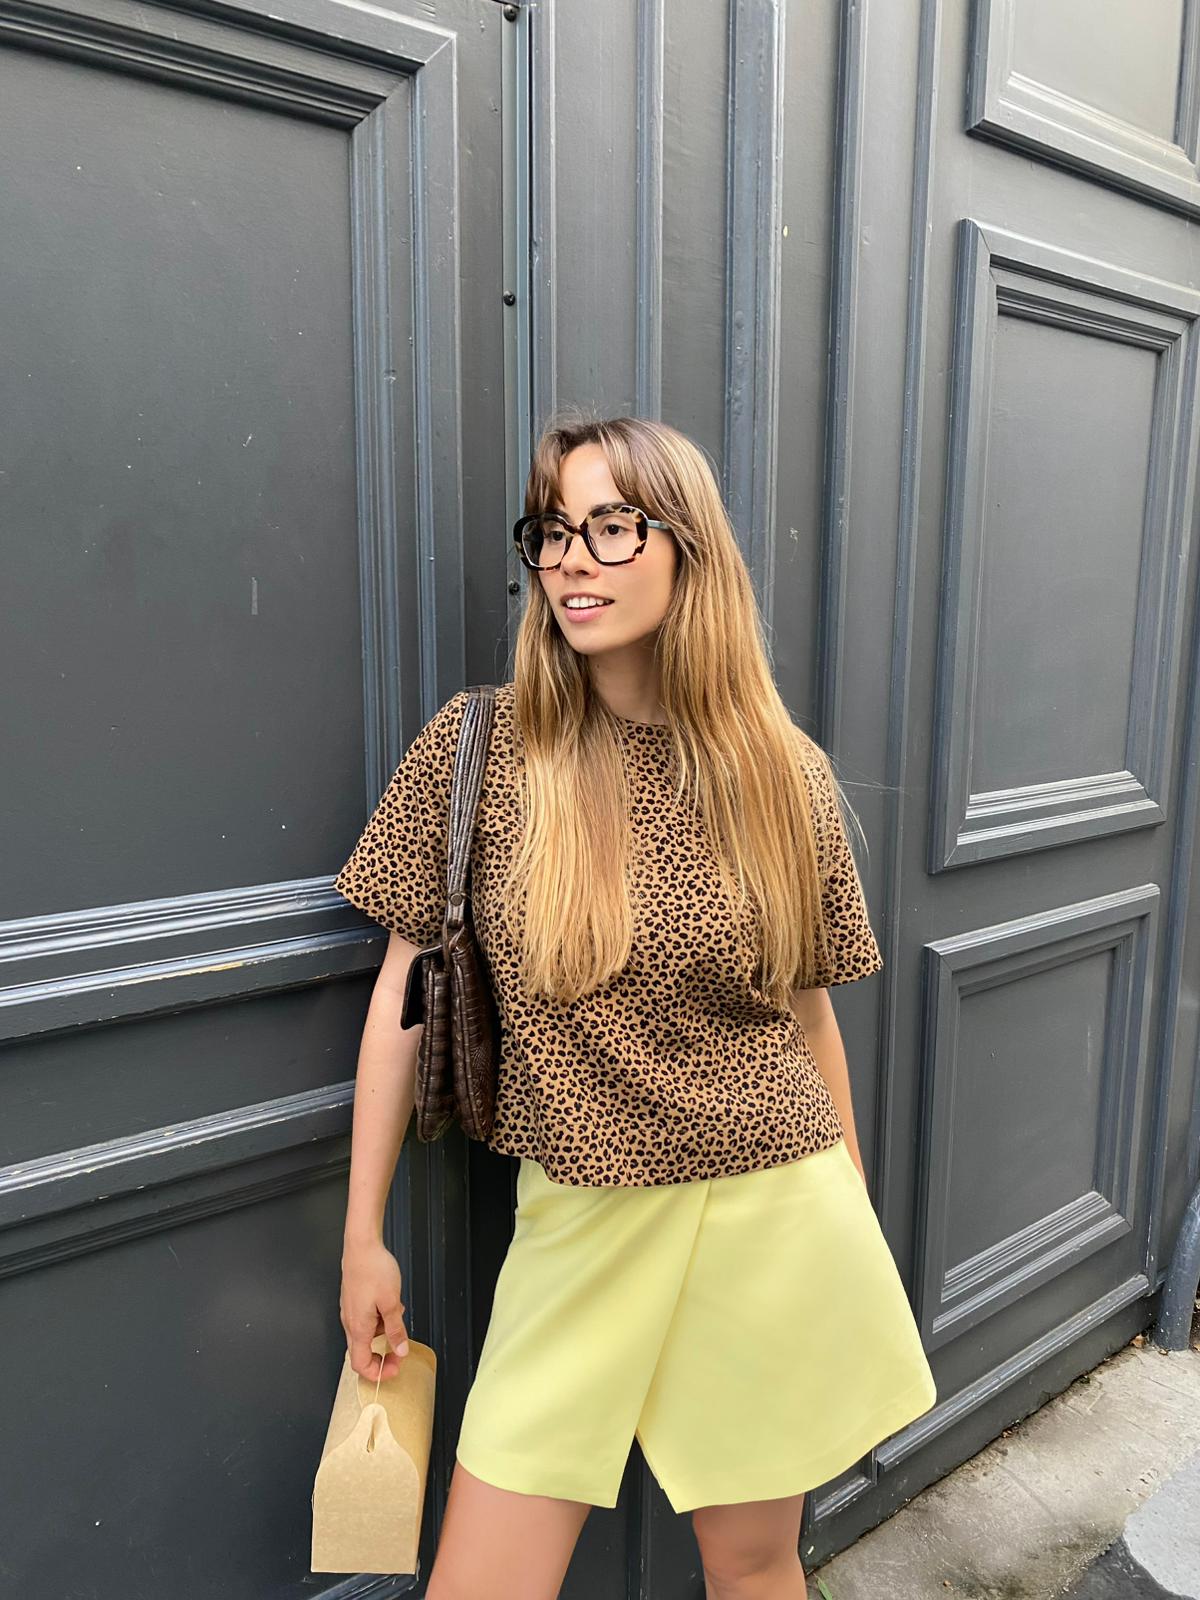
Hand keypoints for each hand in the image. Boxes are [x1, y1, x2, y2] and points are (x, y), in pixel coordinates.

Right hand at [340, 1237, 410, 1380]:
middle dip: (381, 1356)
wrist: (361, 1245)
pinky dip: (379, 1320)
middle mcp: (350, 1322)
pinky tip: (390, 1305)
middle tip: (399, 1352)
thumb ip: (396, 1330)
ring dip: (383, 1334)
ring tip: (398, 1317)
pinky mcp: (353, 1301)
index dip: (377, 1373)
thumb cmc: (373, 1269)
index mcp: (358, 1327)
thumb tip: (400, 1351)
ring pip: (365, 1335)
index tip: (394, 1368)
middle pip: (361, 1352)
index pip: (360, 1364)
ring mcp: (350, 1311)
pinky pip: (365, 1320)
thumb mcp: (391, 1302)